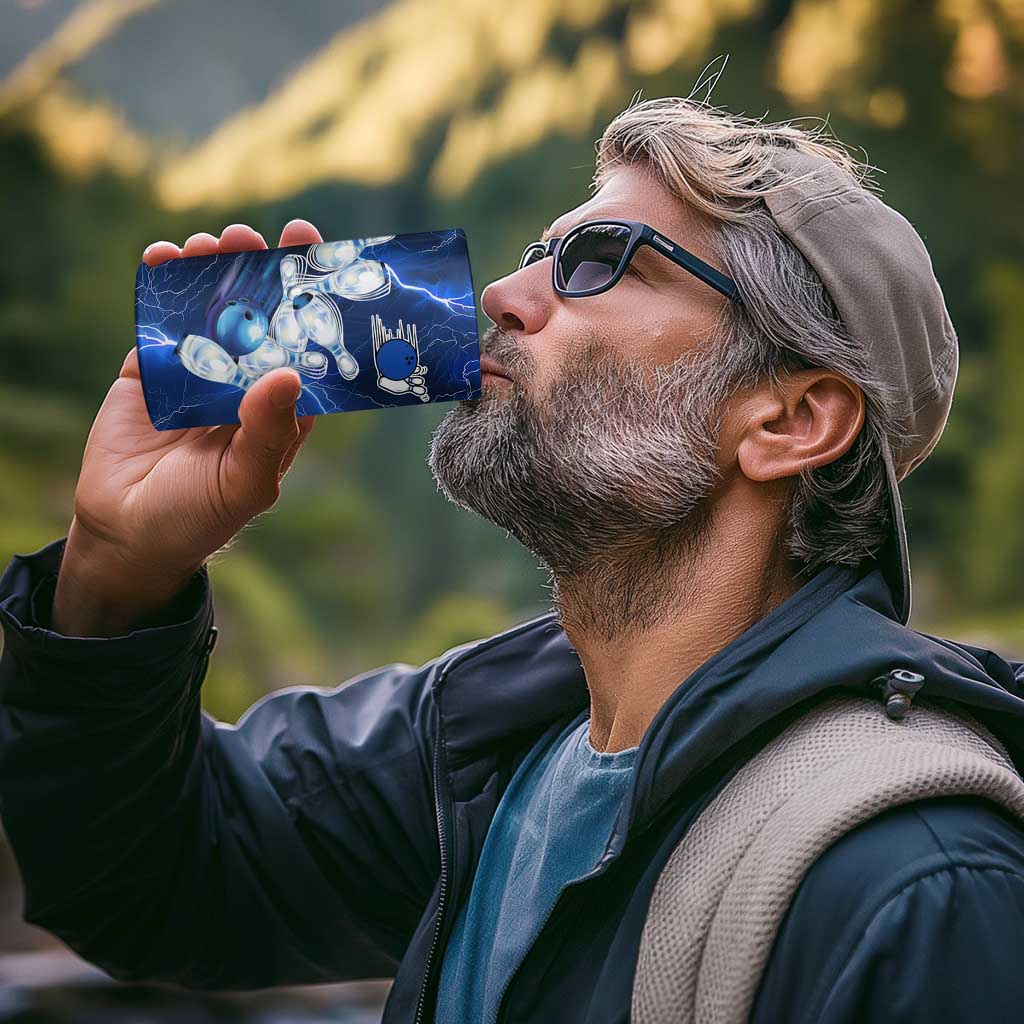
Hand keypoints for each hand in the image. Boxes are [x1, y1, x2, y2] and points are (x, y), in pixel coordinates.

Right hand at [52, 220, 323, 636]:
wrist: (126, 534)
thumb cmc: (199, 517)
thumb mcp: (245, 482)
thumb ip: (268, 432)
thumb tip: (287, 373)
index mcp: (281, 408)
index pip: (305, 346)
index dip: (313, 303)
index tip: (319, 257)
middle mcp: (245, 382)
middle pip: (259, 316)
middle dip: (260, 273)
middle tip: (257, 237)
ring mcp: (197, 372)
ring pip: (210, 309)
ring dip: (213, 271)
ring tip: (212, 243)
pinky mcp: (151, 369)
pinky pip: (159, 320)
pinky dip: (161, 286)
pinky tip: (164, 257)